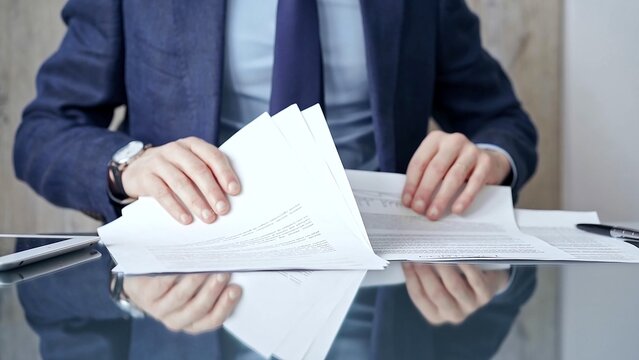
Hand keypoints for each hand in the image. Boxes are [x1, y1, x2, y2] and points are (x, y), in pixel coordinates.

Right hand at [120, 137, 240, 223]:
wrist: (136, 169)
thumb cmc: (173, 169)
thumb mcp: (189, 164)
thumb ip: (207, 173)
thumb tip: (228, 197)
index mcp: (192, 145)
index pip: (212, 156)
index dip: (224, 173)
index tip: (235, 191)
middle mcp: (175, 150)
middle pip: (197, 170)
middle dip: (212, 191)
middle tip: (223, 209)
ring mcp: (158, 162)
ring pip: (180, 182)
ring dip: (196, 202)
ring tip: (208, 217)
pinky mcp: (145, 177)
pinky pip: (162, 193)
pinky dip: (175, 207)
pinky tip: (186, 219)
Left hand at [122, 273, 241, 334]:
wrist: (143, 279)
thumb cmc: (177, 281)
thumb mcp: (198, 287)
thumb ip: (214, 283)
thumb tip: (233, 270)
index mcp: (194, 321)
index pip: (213, 319)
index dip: (226, 306)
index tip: (236, 289)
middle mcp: (177, 319)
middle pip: (197, 309)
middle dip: (213, 291)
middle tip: (223, 274)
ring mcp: (159, 309)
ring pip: (180, 298)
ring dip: (195, 282)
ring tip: (205, 268)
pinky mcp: (146, 296)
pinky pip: (161, 285)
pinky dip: (173, 274)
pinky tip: (182, 262)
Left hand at [401, 131, 510, 219]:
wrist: (486, 160)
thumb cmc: (453, 164)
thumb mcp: (437, 162)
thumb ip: (423, 176)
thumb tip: (410, 200)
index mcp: (435, 139)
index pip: (419, 162)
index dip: (411, 184)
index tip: (407, 202)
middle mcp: (453, 141)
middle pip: (435, 169)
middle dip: (424, 191)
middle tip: (418, 209)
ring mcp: (471, 150)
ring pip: (454, 176)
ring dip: (442, 198)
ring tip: (433, 213)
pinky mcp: (486, 162)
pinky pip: (474, 182)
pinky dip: (464, 197)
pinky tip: (456, 209)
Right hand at [402, 263, 508, 324]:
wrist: (485, 280)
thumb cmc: (453, 278)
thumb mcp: (437, 282)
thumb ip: (424, 275)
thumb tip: (408, 256)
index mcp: (436, 315)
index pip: (419, 297)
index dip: (412, 278)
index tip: (407, 261)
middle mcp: (453, 315)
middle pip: (436, 293)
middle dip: (426, 273)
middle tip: (420, 256)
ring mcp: (471, 306)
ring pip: (454, 286)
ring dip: (444, 267)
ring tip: (437, 252)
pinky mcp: (486, 295)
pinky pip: (474, 280)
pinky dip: (465, 266)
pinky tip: (458, 254)